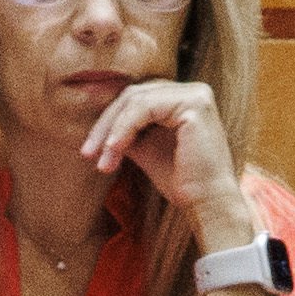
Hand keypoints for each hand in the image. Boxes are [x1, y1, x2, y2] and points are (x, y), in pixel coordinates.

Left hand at [78, 79, 253, 249]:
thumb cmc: (181, 182)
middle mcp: (193, 91)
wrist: (207, 204)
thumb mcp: (146, 150)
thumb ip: (127, 131)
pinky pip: (145, 108)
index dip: (109, 121)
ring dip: (112, 130)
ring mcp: (195, 94)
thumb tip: (98, 126)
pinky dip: (124, 128)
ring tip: (101, 160)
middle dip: (105, 125)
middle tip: (87, 153)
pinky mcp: (194, 103)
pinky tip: (113, 150)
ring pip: (135, 99)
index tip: (89, 150)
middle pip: (133, 95)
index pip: (136, 99)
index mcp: (183, 99)